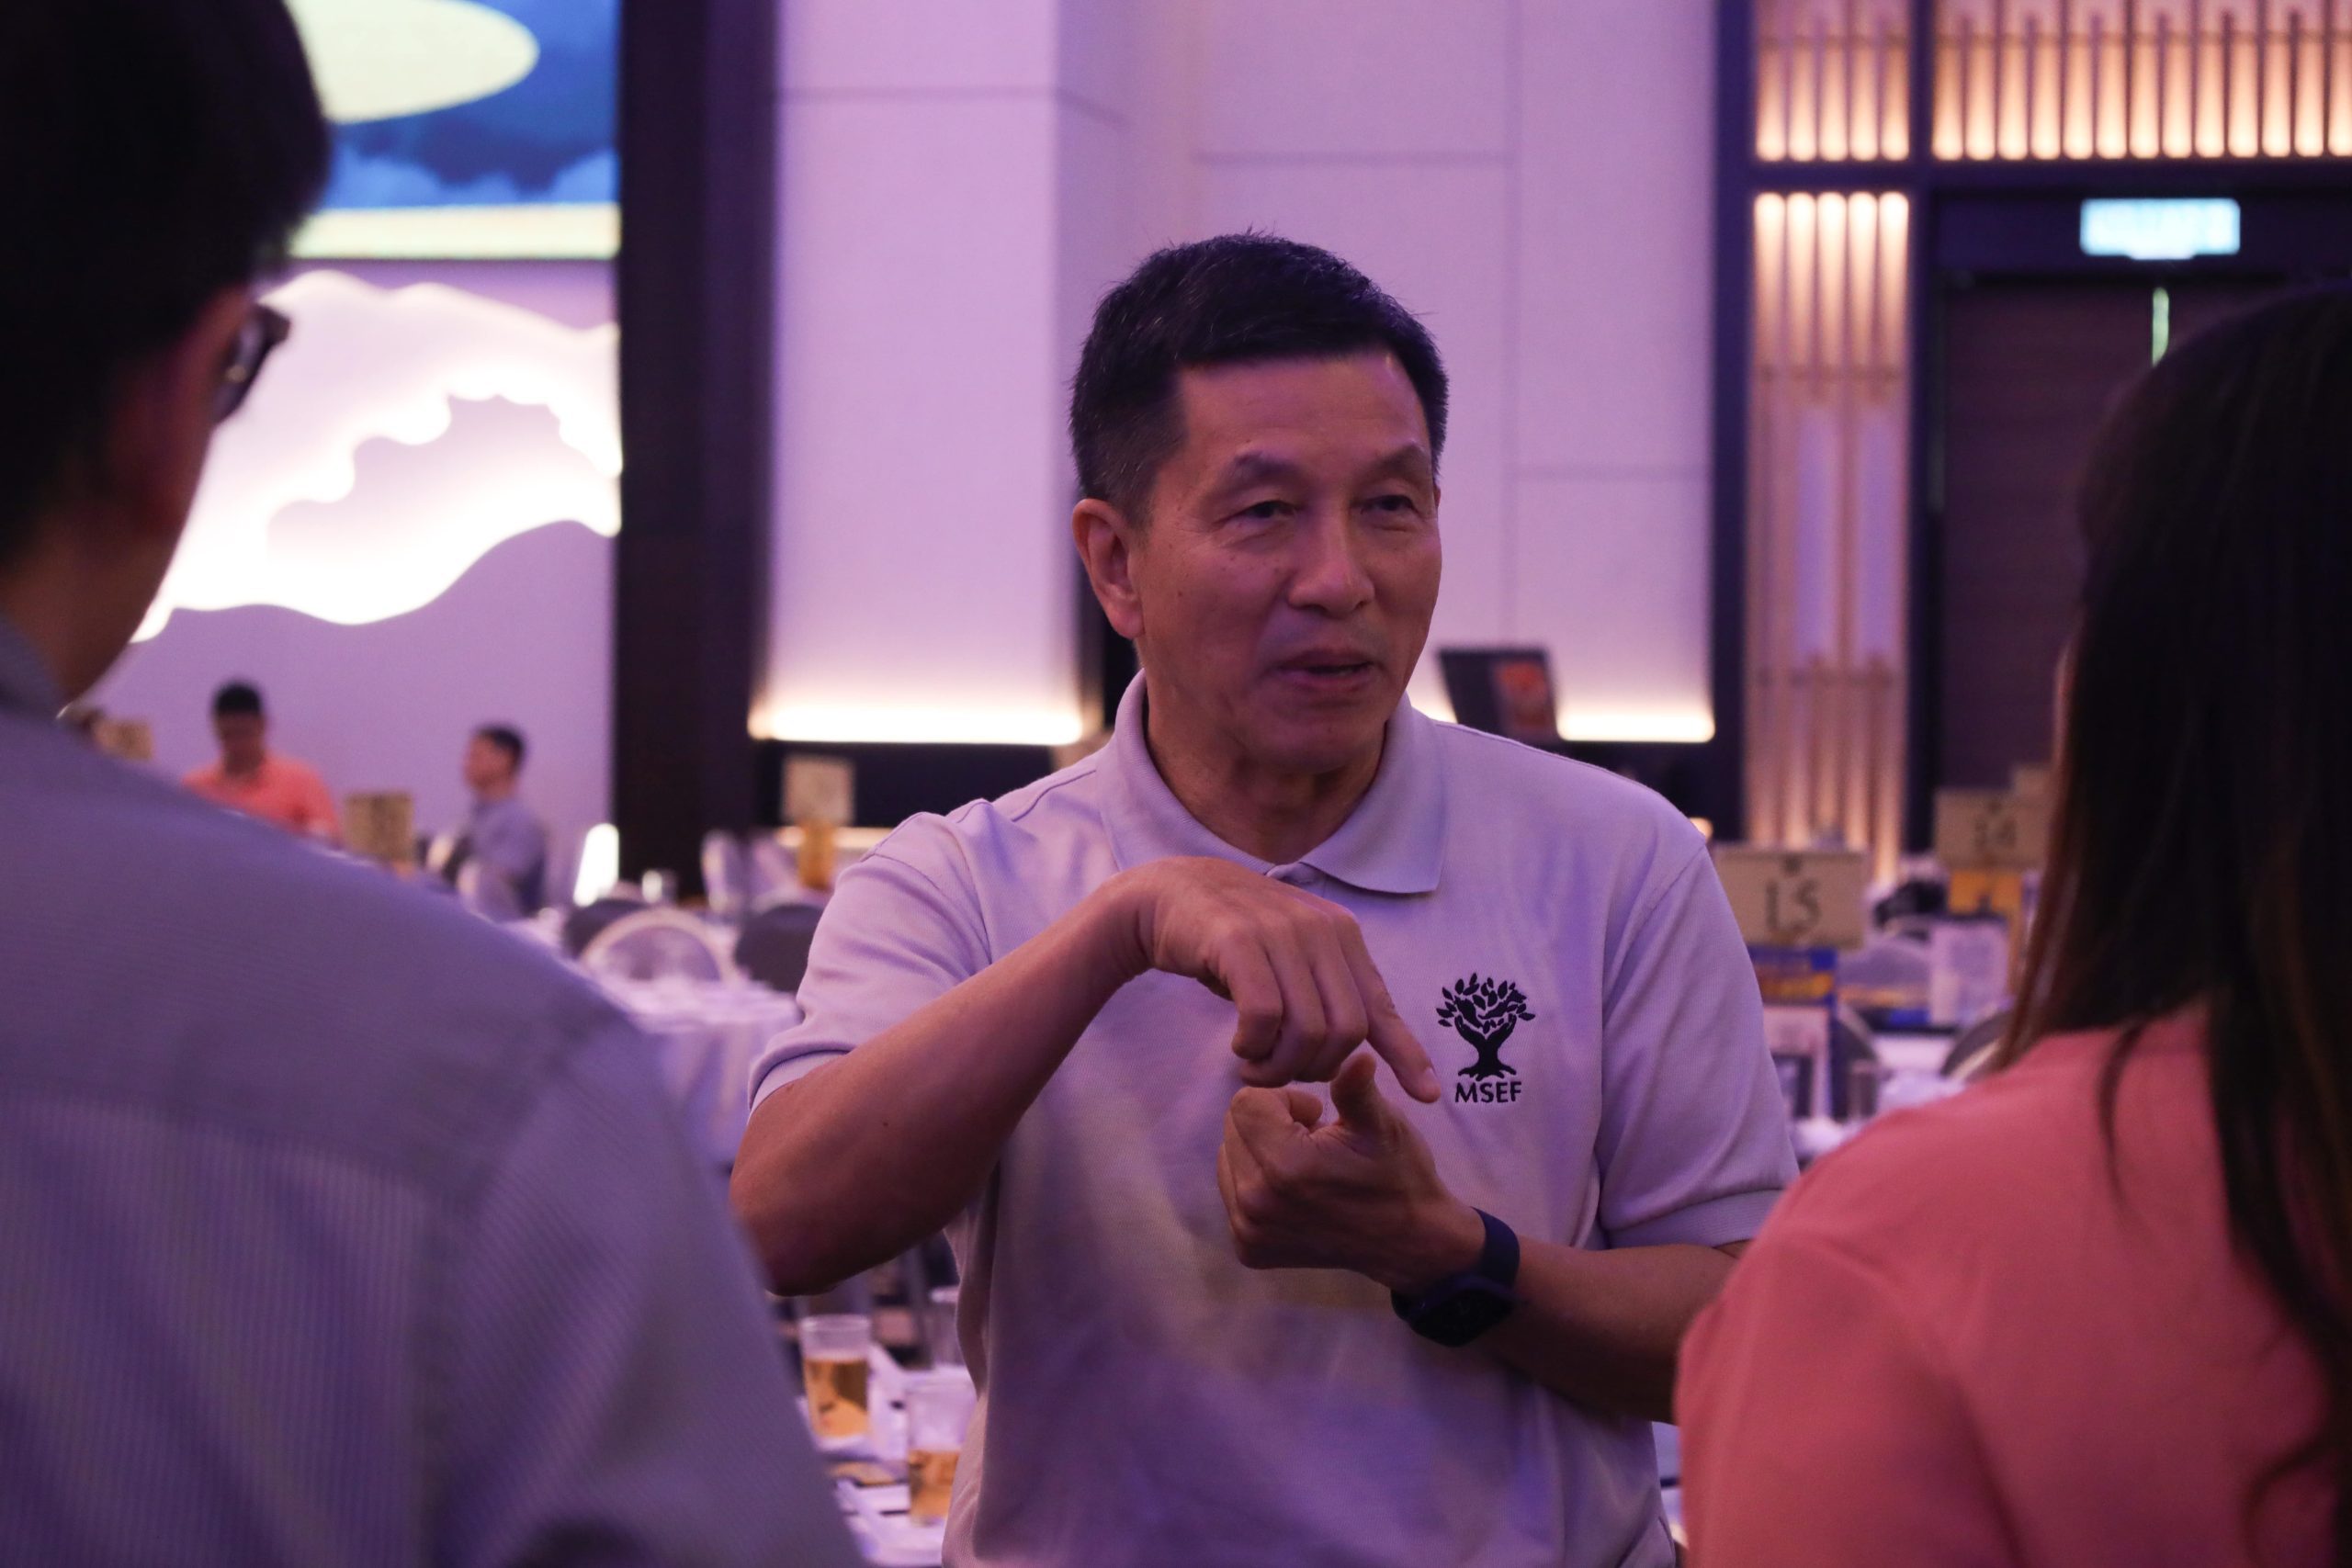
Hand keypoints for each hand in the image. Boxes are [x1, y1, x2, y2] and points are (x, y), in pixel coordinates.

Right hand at [1105, 857, 1439, 1101]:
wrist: (1171, 895)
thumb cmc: (1235, 942)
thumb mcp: (1294, 962)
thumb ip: (1329, 997)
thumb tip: (1370, 1055)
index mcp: (1341, 935)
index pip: (1382, 1007)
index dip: (1407, 1055)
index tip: (1428, 1097)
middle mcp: (1319, 930)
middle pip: (1346, 1032)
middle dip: (1316, 1070)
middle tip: (1281, 1075)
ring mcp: (1281, 932)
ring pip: (1307, 1031)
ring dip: (1279, 1067)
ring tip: (1254, 1068)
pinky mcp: (1239, 942)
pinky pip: (1264, 1016)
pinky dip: (1253, 1046)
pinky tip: (1240, 1046)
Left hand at [1216, 1052, 1483, 1290]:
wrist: (1409, 1242)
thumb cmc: (1398, 1174)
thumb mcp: (1382, 1124)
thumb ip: (1356, 1088)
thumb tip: (1357, 1056)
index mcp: (1287, 1166)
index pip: (1245, 1102)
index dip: (1283, 1099)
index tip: (1315, 1116)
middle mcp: (1257, 1202)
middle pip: (1233, 1127)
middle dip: (1268, 1123)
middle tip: (1313, 1139)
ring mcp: (1250, 1231)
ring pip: (1229, 1158)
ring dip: (1259, 1152)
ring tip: (1304, 1165)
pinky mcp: (1249, 1249)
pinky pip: (1233, 1194)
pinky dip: (1256, 1183)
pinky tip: (1294, 1191)